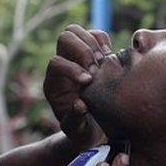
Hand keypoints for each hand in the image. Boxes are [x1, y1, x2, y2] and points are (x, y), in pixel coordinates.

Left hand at [43, 24, 112, 148]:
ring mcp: (76, 58)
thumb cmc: (85, 133)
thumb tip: (80, 104)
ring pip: (75, 31)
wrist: (97, 130)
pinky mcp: (93, 55)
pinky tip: (111, 58)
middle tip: (98, 68)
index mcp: (55, 85)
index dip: (72, 68)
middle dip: (83, 50)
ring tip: (105, 62)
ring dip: (93, 43)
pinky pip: (94, 35)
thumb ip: (76, 121)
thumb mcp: (79, 134)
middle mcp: (63, 68)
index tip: (89, 82)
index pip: (55, 63)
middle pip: (64, 39)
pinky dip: (103, 40)